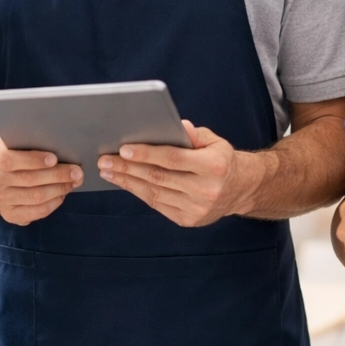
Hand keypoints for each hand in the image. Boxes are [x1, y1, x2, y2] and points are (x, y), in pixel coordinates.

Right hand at [0, 137, 82, 224]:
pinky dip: (53, 203)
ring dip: (59, 189)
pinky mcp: (9, 214)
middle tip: (77, 172)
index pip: (9, 160)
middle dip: (57, 175)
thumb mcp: (17, 139)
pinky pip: (36, 212)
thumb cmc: (15, 151)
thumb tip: (62, 145)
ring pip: (35, 197)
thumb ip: (32, 140)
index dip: (33, 160)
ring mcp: (0, 198)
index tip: (54, 158)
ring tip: (73, 182)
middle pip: (28, 180)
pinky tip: (62, 194)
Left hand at [96, 120, 258, 226]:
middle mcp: (206, 190)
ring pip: (154, 193)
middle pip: (158, 177)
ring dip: (127, 181)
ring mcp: (196, 208)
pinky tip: (124, 182)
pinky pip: (157, 204)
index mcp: (214, 166)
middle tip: (104, 159)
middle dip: (127, 167)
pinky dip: (137, 192)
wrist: (240, 189)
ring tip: (108, 170)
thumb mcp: (214, 141)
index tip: (123, 148)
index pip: (173, 159)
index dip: (147, 153)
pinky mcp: (188, 220)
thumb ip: (194, 134)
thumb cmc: (220, 159)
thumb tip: (175, 125)